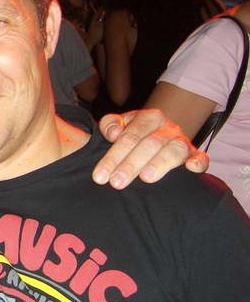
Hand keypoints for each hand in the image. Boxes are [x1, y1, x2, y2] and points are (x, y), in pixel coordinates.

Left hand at [93, 109, 208, 188]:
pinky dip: (198, 162)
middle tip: (116, 182)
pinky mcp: (196, 156)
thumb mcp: (120, 126)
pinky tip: (190, 169)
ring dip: (159, 163)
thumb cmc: (134, 137)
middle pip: (149, 144)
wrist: (160, 138)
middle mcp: (168, 128)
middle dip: (130, 164)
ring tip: (145, 178)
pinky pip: (201, 158)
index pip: (130, 135)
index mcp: (149, 118)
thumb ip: (110, 125)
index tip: (100, 176)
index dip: (113, 155)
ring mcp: (183, 142)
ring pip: (174, 150)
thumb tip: (112, 133)